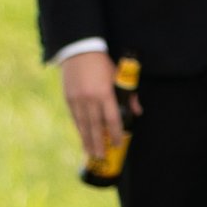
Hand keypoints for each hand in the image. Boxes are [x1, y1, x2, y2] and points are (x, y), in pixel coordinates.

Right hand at [60, 50, 123, 165]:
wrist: (79, 50)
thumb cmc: (102, 63)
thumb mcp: (118, 76)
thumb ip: (129, 95)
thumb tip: (137, 112)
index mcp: (105, 93)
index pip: (112, 119)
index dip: (115, 133)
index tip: (119, 144)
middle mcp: (90, 99)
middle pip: (96, 126)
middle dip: (99, 143)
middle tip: (102, 156)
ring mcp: (77, 100)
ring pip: (83, 125)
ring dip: (87, 141)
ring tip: (91, 153)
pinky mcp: (68, 99)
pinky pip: (75, 119)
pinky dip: (79, 130)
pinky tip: (82, 138)